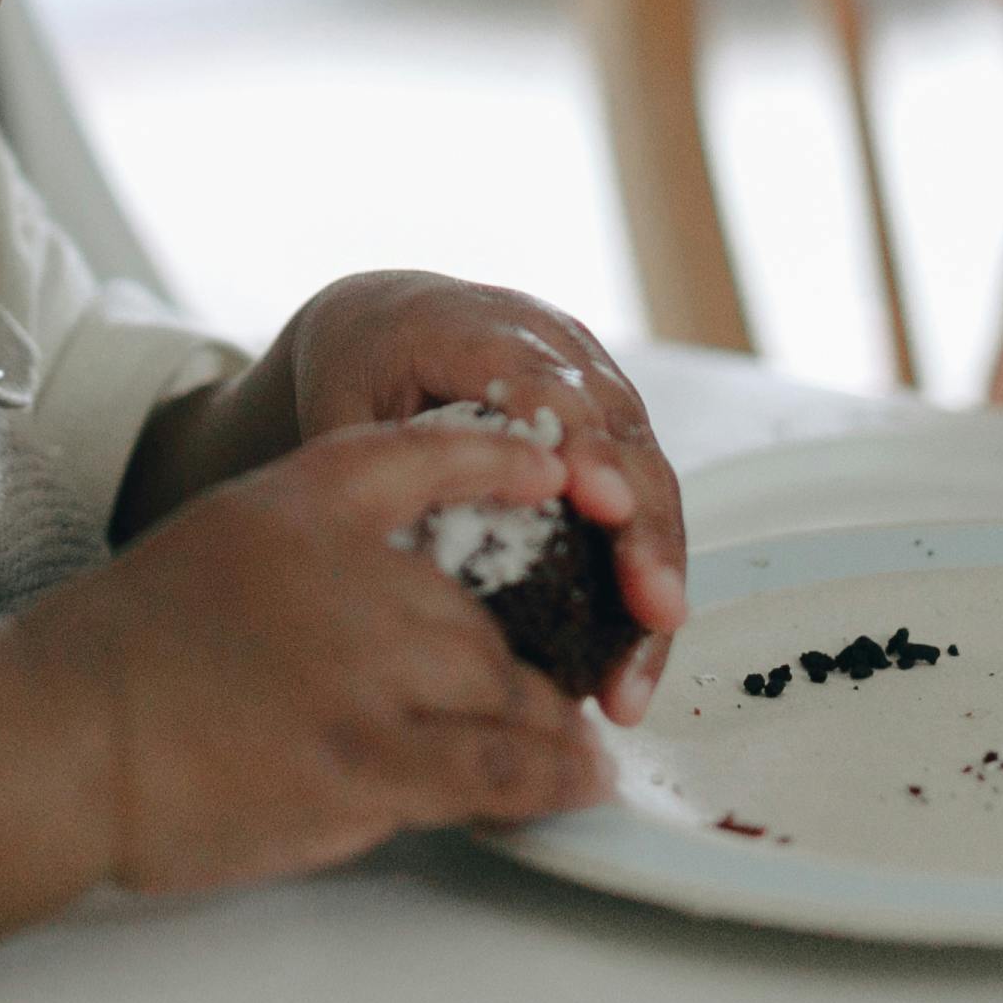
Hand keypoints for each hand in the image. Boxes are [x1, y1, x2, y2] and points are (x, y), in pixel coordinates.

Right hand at [14, 419, 608, 894]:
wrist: (58, 736)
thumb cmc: (119, 655)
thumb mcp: (214, 543)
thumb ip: (305, 554)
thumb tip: (396, 605)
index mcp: (298, 504)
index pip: (420, 454)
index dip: (494, 460)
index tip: (546, 473)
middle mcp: (346, 571)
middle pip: (483, 608)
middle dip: (523, 659)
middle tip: (548, 692)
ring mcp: (362, 667)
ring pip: (503, 689)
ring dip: (549, 726)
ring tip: (577, 751)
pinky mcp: (367, 760)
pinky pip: (495, 768)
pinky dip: (551, 777)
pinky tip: (581, 780)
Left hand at [262, 273, 690, 720]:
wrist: (388, 323)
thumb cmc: (362, 366)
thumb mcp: (346, 402)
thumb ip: (377, 467)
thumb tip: (392, 571)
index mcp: (483, 329)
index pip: (547, 385)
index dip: (581, 446)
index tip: (603, 504)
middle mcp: (558, 351)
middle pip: (621, 438)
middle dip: (642, 528)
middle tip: (653, 608)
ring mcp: (596, 390)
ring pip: (650, 480)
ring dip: (656, 577)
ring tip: (634, 679)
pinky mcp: (612, 437)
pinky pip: (644, 507)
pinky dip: (642, 586)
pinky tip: (628, 668)